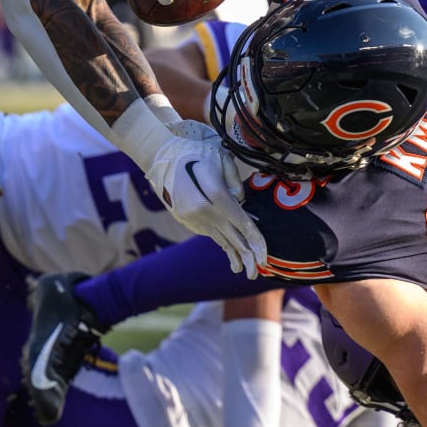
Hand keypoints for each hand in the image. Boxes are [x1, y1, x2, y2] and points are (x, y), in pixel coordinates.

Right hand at [147, 122, 265, 276]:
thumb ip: (236, 184)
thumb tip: (242, 204)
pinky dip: (222, 243)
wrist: (160, 157)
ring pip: (219, 239)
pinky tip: (230, 254)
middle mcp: (203, 212)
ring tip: (244, 269)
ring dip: (233, 254)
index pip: (242, 223)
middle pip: (231, 238)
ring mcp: (192, 218)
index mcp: (215, 197)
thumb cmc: (196, 153)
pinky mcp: (186, 220)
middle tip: (257, 274)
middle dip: (246, 257)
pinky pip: (209, 233)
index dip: (256, 241)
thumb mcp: (222, 160)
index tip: (265, 257)